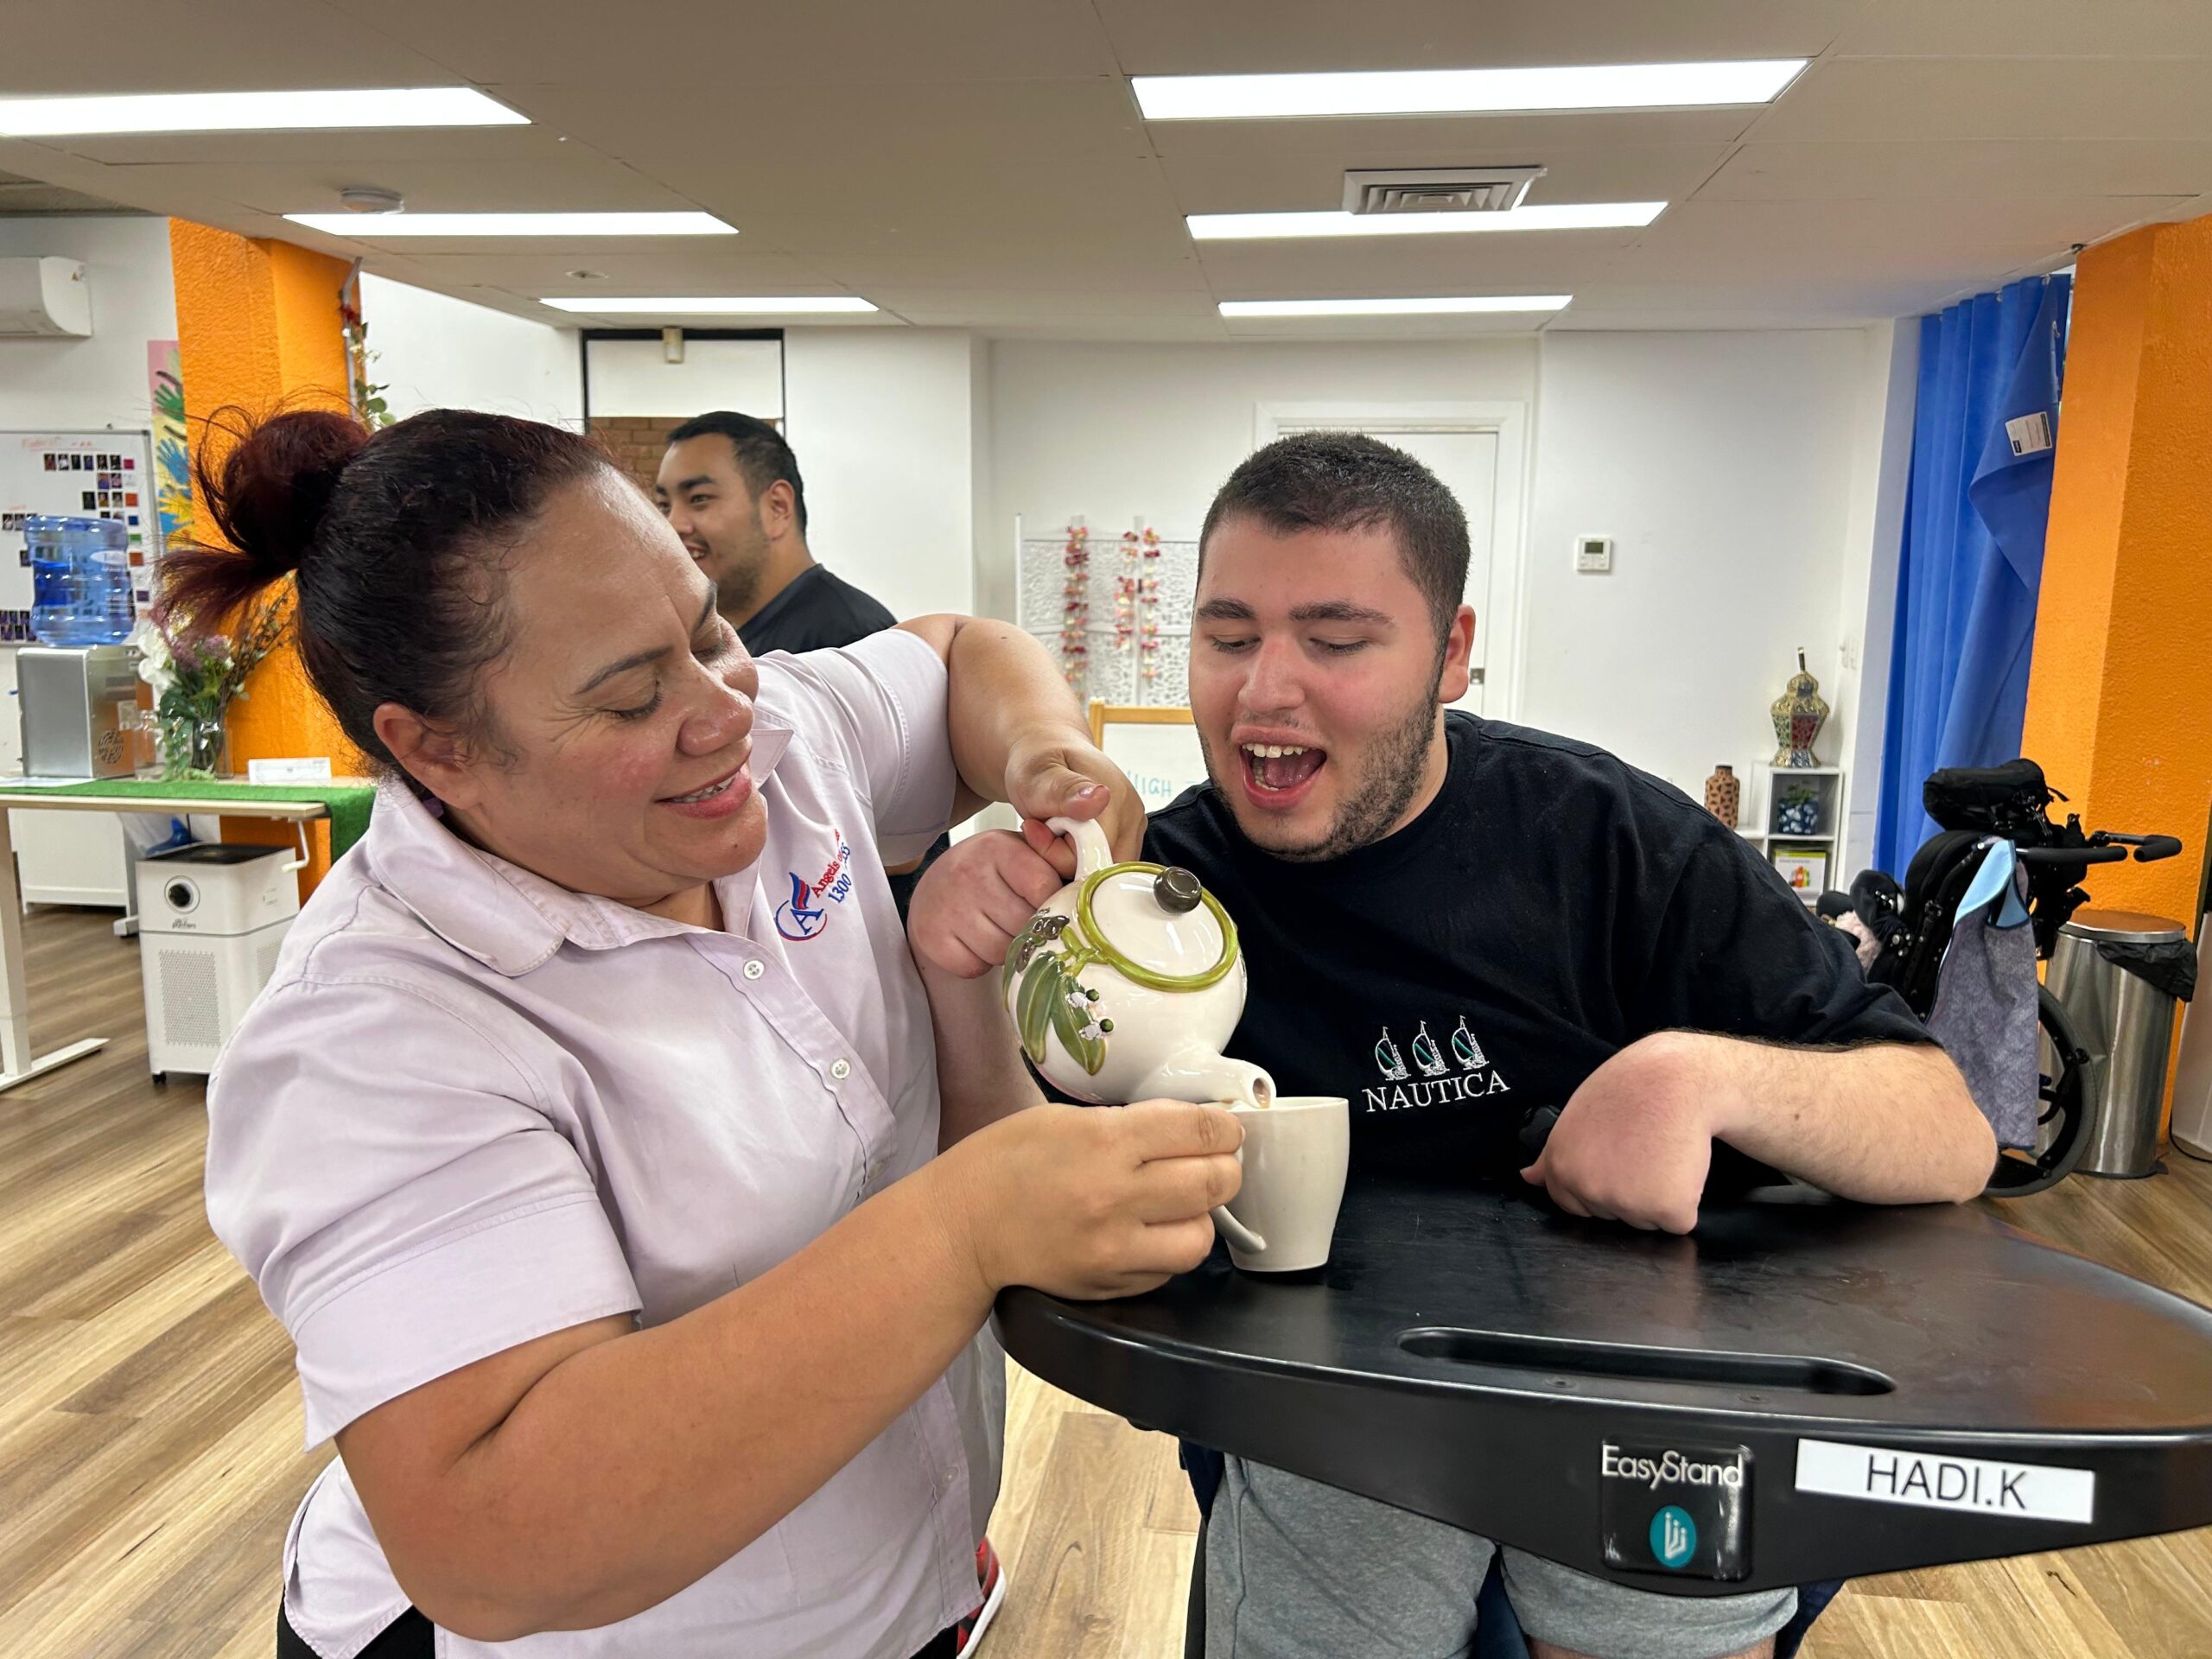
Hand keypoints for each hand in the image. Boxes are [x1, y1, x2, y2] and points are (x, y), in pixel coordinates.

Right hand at [908, 830, 1065, 977]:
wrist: (936, 887)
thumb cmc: (992, 872)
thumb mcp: (1023, 853)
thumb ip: (1057, 861)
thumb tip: (1091, 875)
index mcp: (997, 847)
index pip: (1044, 887)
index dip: (1053, 904)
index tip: (1049, 906)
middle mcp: (968, 872)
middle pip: (1024, 925)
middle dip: (1030, 931)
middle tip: (1021, 920)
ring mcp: (947, 905)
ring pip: (1000, 951)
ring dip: (1006, 951)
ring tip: (999, 929)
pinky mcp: (930, 935)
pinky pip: (974, 967)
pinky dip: (980, 963)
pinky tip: (976, 942)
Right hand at [932, 1100, 1243, 1299]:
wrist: (961, 1228)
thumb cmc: (1005, 1163)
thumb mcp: (1065, 1120)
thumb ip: (1128, 1125)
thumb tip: (1188, 1130)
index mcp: (1105, 1142)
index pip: (1199, 1132)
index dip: (1225, 1128)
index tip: (1225, 1129)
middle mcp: (1115, 1197)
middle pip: (1213, 1182)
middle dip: (1224, 1167)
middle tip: (1214, 1161)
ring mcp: (1114, 1248)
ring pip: (1201, 1236)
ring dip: (1201, 1215)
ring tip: (1181, 1203)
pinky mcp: (1110, 1285)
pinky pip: (1168, 1270)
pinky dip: (1169, 1248)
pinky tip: (1148, 1231)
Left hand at [1003, 736, 1145, 870]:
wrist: (1048, 751)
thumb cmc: (1039, 762)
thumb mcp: (1038, 774)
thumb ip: (1064, 790)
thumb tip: (1100, 799)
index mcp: (1116, 798)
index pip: (1092, 858)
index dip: (1056, 854)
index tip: (1034, 828)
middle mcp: (1132, 815)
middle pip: (1101, 868)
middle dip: (1063, 858)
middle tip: (1041, 829)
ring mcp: (1134, 827)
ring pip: (1102, 869)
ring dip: (1070, 859)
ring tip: (1053, 828)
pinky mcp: (1128, 836)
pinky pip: (1104, 864)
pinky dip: (1079, 857)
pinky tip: (1065, 835)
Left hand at [1520, 1034, 1722, 1234]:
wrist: (1674, 1078)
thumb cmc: (1628, 1090)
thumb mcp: (1575, 1117)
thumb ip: (1551, 1156)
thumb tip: (1527, 1178)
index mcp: (1561, 1169)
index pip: (1574, 1205)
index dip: (1599, 1183)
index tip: (1615, 1159)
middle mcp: (1589, 1190)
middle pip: (1611, 1215)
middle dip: (1629, 1191)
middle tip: (1641, 1148)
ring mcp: (1627, 1203)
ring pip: (1645, 1219)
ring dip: (1658, 1195)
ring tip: (1660, 1150)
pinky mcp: (1667, 1209)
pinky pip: (1678, 1221)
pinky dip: (1685, 1199)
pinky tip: (1681, 1164)